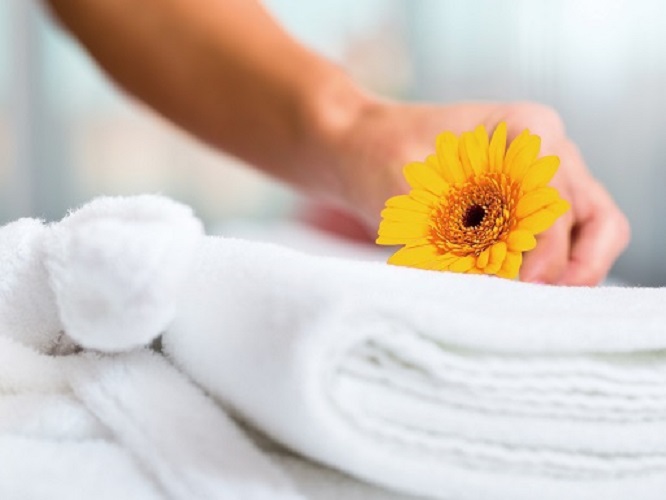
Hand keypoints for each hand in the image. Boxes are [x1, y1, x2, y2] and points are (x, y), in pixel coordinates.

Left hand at [314, 99, 628, 285]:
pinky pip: (561, 243)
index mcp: (526, 129)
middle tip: (537, 301)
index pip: (557, 197)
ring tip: (527, 302)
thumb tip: (496, 279)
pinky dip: (546, 270)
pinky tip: (513, 290)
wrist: (363, 148)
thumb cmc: (382, 155)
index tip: (517, 282)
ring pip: (590, 234)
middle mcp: (549, 152)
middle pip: (596, 219)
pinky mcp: (531, 205)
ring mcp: (545, 180)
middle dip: (576, 267)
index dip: (544, 247)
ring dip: (567, 273)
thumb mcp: (411, 190)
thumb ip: (456, 231)